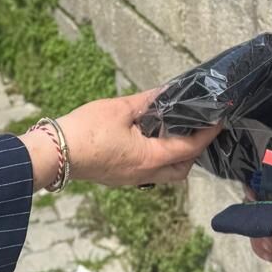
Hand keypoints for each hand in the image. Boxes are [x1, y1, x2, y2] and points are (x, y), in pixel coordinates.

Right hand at [20, 91, 219, 190]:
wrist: (52, 154)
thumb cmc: (85, 131)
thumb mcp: (119, 109)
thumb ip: (147, 101)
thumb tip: (167, 91)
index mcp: (150, 158)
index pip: (189, 148)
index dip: (207, 134)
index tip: (219, 121)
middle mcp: (144, 174)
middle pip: (180, 170)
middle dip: (192, 153)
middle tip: (196, 130)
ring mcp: (130, 180)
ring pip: (164, 175)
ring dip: (174, 158)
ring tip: (173, 134)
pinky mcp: (118, 179)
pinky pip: (147, 173)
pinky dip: (156, 160)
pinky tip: (148, 142)